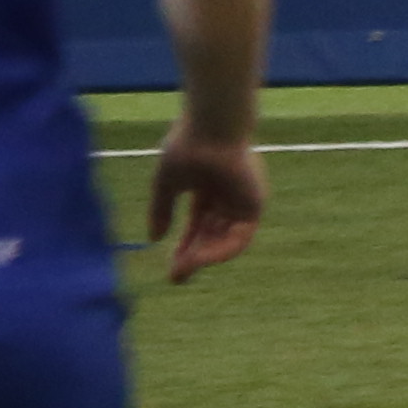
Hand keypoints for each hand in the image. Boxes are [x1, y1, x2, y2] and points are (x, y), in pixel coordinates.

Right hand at [145, 132, 264, 282]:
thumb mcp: (166, 185)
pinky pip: (239, 237)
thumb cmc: (188, 148)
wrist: (211, 130)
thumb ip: (160, 210)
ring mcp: (242, 201)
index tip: (170, 266)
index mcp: (208, 187)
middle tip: (175, 277)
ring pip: (224, 239)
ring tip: (181, 270)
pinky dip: (220, 250)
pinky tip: (198, 258)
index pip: (198, 224)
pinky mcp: (254, 205)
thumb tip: (153, 238)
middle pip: (211, 235)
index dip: (184, 245)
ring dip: (203, 257)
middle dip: (192, 257)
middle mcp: (227, 196)